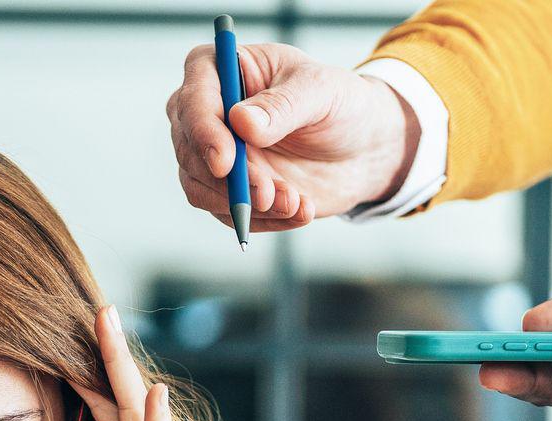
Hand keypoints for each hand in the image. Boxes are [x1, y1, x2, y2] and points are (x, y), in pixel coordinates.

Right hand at [166, 41, 417, 229]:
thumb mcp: (322, 92)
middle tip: (268, 193)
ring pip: (200, 187)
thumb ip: (283, 105)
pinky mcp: (225, 189)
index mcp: (221, 69)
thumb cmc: (340, 104)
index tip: (225, 162)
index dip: (203, 131)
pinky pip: (225, 213)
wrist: (362, 148)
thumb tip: (241, 122)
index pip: (192, 99)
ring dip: (244, 204)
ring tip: (294, 202)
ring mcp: (213, 153)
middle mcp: (207, 112)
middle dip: (228, 179)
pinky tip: (298, 210)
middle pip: (189, 149)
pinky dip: (262, 219)